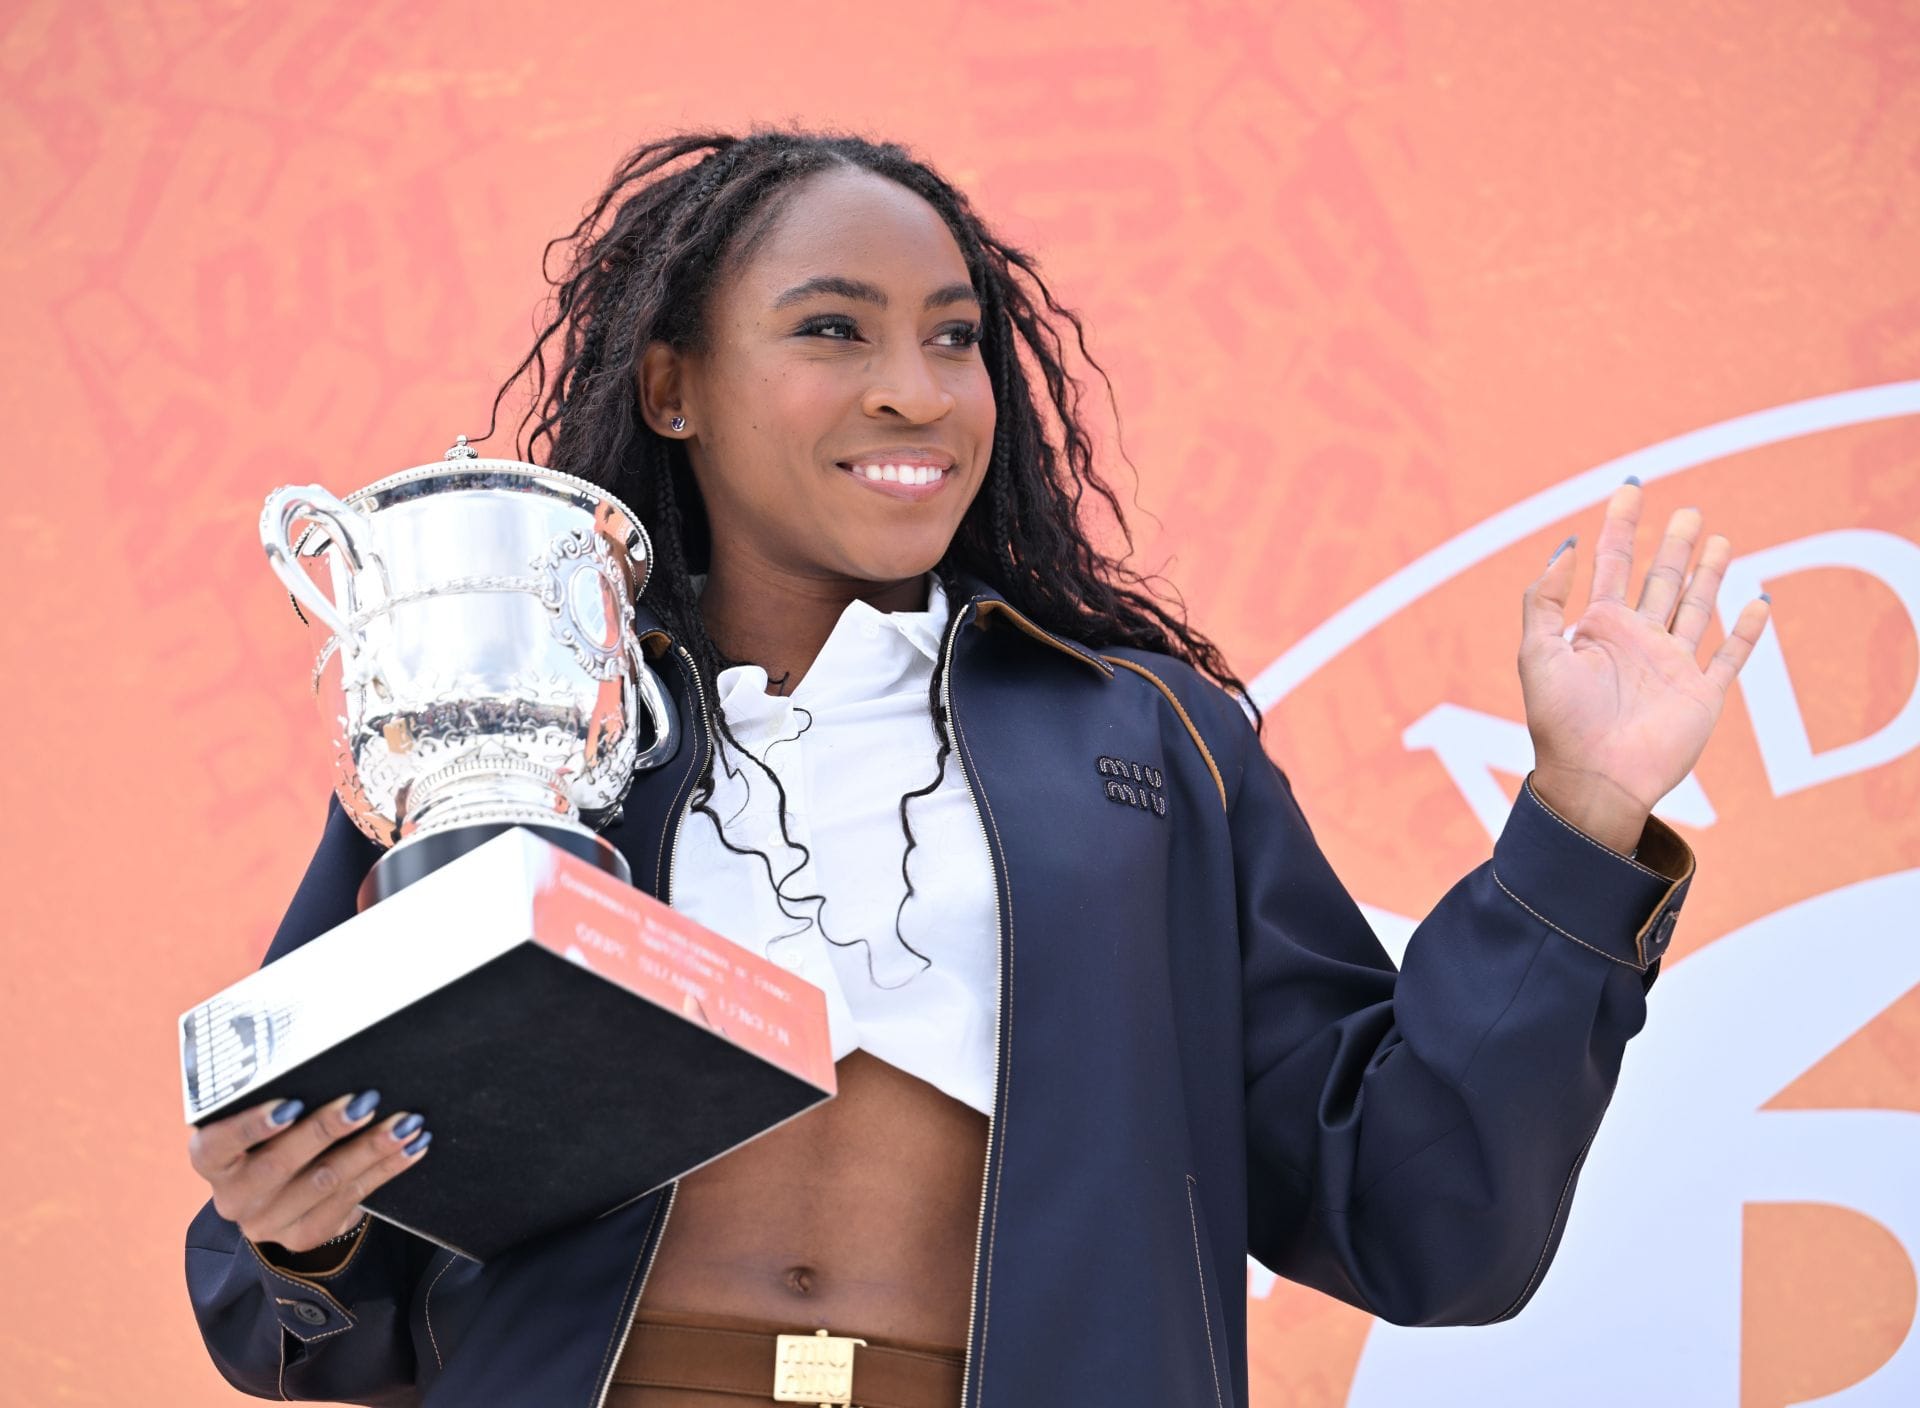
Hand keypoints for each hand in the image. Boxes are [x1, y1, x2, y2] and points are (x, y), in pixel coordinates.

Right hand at [187, 1091, 429, 1253]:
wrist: (283, 1195)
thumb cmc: (274, 1134)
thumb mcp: (265, 1117)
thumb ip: (282, 1094)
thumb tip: (331, 1049)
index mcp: (211, 1160)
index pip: (216, 1145)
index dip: (250, 1126)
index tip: (289, 1103)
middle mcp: (233, 1198)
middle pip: (279, 1165)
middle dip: (326, 1129)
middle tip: (366, 1100)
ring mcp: (268, 1223)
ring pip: (325, 1183)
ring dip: (371, 1149)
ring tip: (405, 1122)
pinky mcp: (305, 1237)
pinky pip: (352, 1198)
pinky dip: (387, 1169)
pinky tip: (413, 1146)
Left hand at [1518, 480, 1770, 852]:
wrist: (1594, 779)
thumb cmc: (1559, 721)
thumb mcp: (1537, 652)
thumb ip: (1546, 599)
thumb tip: (1567, 544)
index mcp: (1598, 629)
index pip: (1611, 563)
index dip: (1620, 525)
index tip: (1630, 488)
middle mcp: (1637, 641)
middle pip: (1660, 580)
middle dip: (1672, 545)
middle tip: (1687, 511)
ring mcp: (1671, 667)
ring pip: (1696, 608)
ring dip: (1708, 575)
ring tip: (1718, 539)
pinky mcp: (1702, 695)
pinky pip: (1730, 656)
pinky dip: (1747, 630)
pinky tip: (1758, 602)